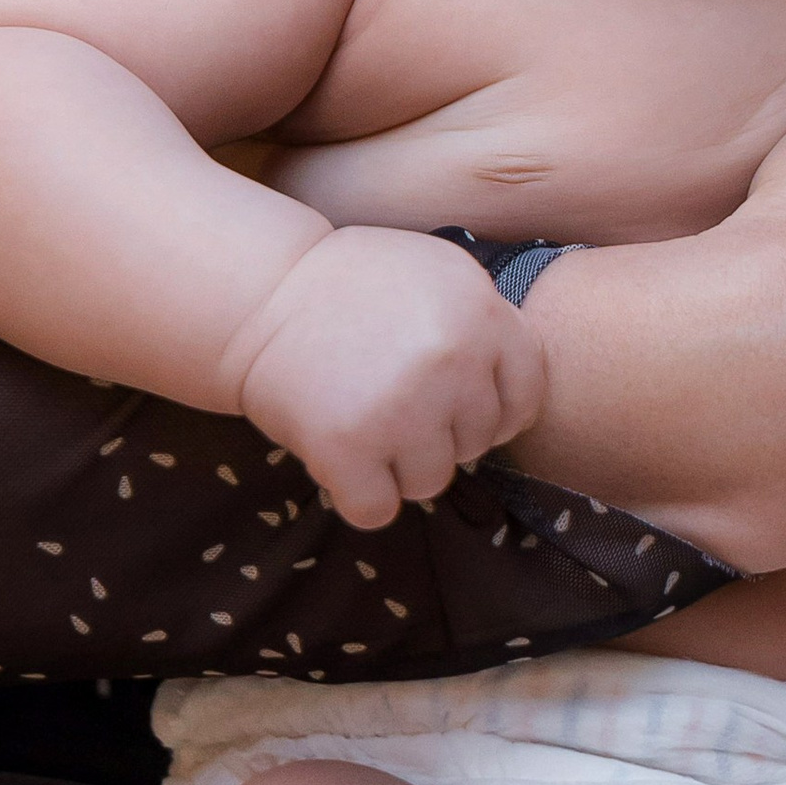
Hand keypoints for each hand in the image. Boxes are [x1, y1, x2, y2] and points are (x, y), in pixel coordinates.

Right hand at [229, 223, 547, 527]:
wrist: (259, 294)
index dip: (492, 409)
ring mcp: (402, 407)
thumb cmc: (351, 285)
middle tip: (388, 397)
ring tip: (362, 416)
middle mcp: (452, 360)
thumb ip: (487, 325)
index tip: (455, 404)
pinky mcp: (349, 447)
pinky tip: (336, 449)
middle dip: (437, 433)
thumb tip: (520, 394)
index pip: (526, 397)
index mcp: (482, 313)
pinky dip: (355, 492)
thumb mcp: (439, 274)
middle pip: (477, 444)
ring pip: (431, 482)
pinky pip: (378, 510)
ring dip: (396, 465)